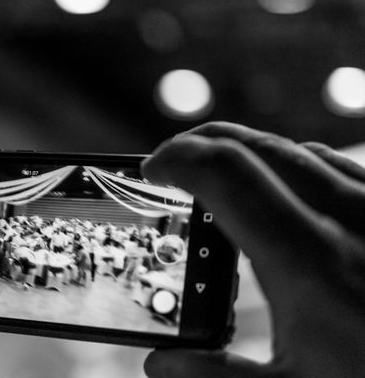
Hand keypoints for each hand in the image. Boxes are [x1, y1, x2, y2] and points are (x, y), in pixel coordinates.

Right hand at [141, 122, 364, 377]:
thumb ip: (215, 377)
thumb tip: (159, 365)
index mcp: (307, 260)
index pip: (223, 172)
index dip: (177, 158)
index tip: (151, 169)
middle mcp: (345, 216)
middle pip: (253, 144)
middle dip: (201, 142)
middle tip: (172, 164)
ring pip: (294, 148)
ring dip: (244, 152)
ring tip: (218, 178)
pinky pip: (336, 163)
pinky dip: (292, 163)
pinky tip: (284, 189)